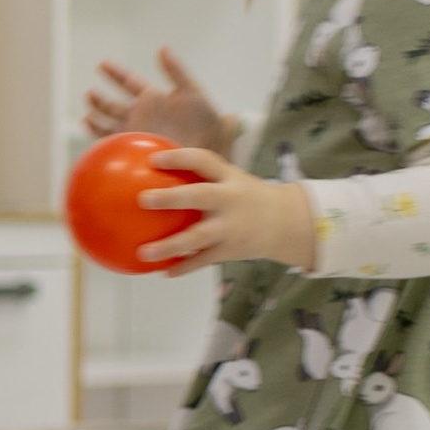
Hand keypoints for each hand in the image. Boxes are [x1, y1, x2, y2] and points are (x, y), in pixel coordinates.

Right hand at [85, 46, 236, 158]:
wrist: (208, 153)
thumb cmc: (206, 123)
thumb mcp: (194, 92)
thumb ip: (177, 71)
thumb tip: (163, 48)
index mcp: (153, 98)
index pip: (129, 82)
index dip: (116, 73)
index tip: (103, 64)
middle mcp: (141, 114)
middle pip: (114, 104)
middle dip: (100, 99)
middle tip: (91, 93)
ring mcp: (137, 132)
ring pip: (109, 124)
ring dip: (97, 118)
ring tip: (86, 117)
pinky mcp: (134, 150)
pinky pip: (113, 143)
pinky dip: (100, 138)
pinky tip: (93, 138)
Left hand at [137, 153, 315, 272]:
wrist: (286, 223)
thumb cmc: (244, 196)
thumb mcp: (230, 179)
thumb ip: (199, 174)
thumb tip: (151, 168)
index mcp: (229, 178)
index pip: (204, 160)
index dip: (179, 158)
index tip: (153, 159)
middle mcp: (230, 200)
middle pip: (200, 197)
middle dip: (172, 198)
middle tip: (143, 199)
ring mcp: (231, 227)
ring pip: (198, 237)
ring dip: (170, 245)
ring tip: (143, 253)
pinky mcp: (231, 250)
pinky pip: (203, 260)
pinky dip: (184, 267)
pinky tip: (163, 271)